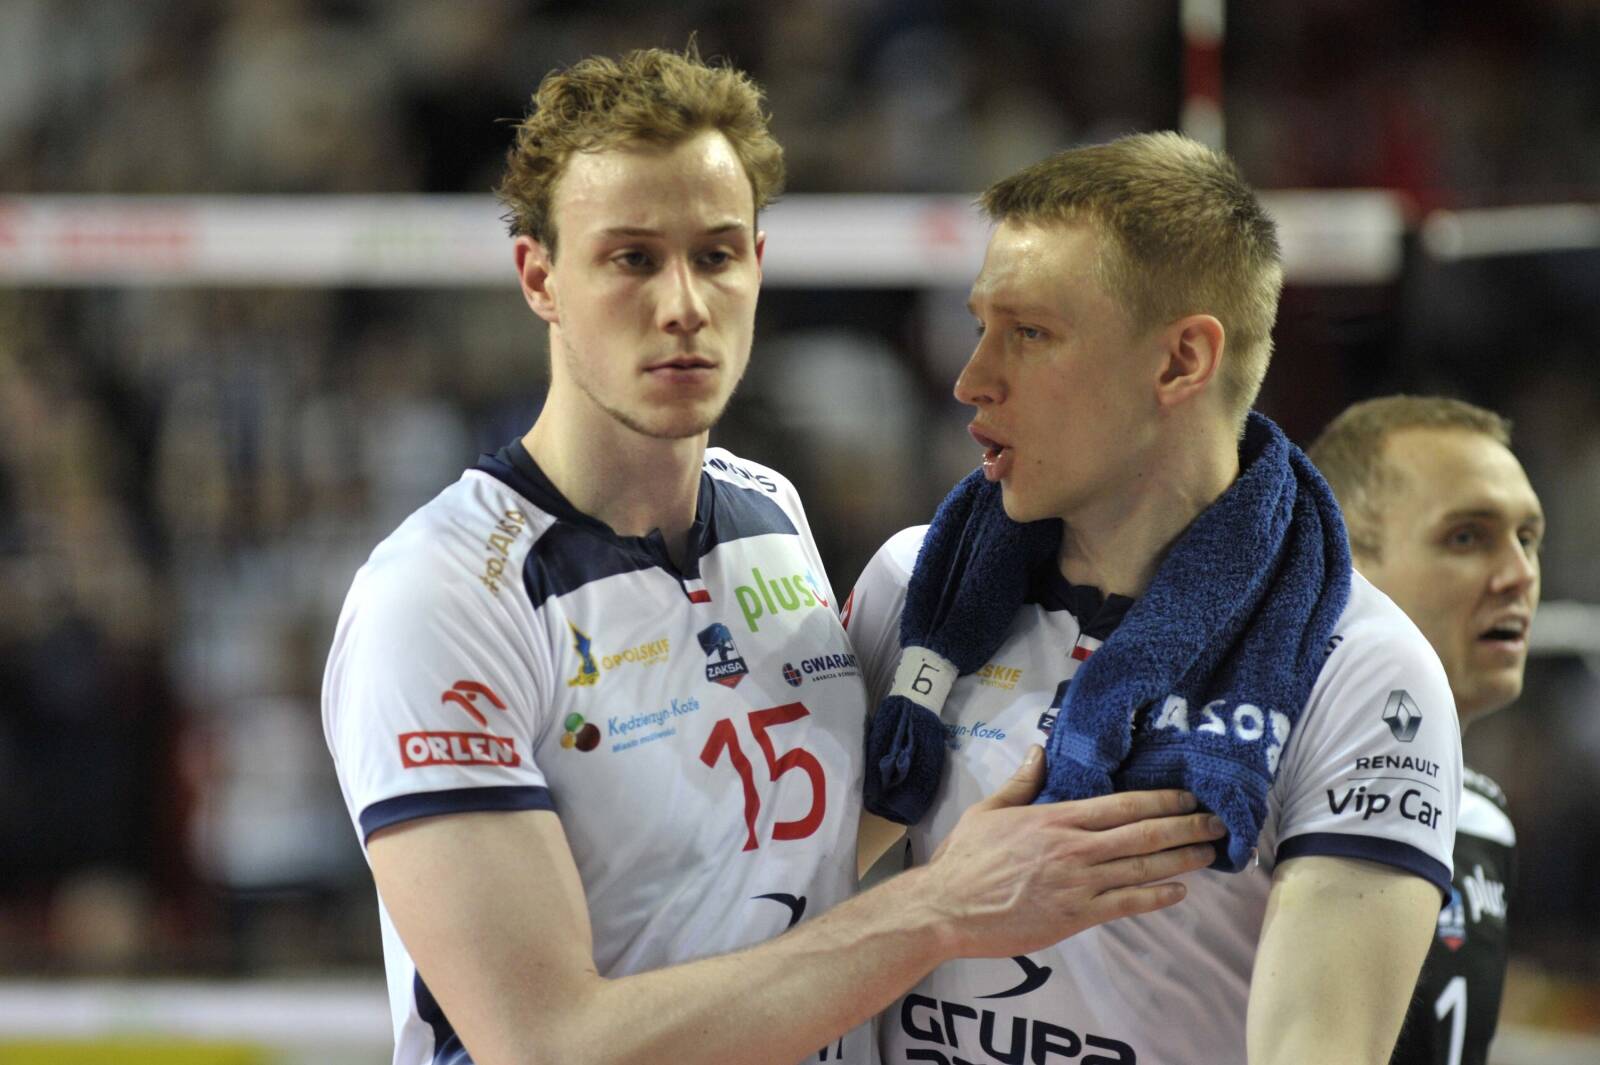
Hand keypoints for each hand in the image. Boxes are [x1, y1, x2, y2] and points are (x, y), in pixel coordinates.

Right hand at [918, 745, 1224, 958]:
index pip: (1121, 805)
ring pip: (1142, 869)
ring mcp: (1078, 884)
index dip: (1161, 800)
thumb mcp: (989, 810)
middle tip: (1218, 823)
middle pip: (1143, 834)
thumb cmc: (965, 858)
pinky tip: (1179, 891)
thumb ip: (1021, 782)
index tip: (1189, 797)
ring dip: (1181, 860)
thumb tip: (1039, 751)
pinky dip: (1156, 897)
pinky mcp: (1076, 917)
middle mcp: (1074, 848)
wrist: (947, 908)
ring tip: (1210, 853)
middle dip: (1185, 827)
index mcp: (1055, 818)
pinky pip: (1126, 905)